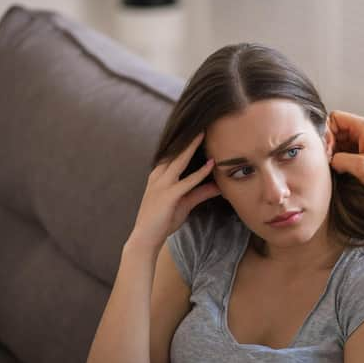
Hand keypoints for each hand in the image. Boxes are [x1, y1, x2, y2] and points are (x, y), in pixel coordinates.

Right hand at [128, 133, 220, 251]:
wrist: (145, 239)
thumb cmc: (162, 221)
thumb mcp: (184, 203)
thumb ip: (200, 192)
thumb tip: (218, 186)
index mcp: (159, 176)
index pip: (173, 154)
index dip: (185, 142)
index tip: (197, 129)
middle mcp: (158, 176)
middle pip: (175, 152)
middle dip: (188, 138)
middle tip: (202, 123)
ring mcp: (162, 185)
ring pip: (180, 161)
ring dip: (192, 147)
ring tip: (205, 133)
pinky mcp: (168, 196)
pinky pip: (187, 182)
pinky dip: (200, 173)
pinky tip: (211, 165)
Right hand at [328, 110, 363, 195]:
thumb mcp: (362, 167)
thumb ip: (340, 159)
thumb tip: (330, 159)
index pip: (335, 117)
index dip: (327, 131)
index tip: (328, 148)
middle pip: (337, 129)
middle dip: (330, 143)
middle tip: (330, 159)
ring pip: (340, 140)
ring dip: (335, 152)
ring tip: (337, 166)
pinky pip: (346, 150)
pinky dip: (341, 158)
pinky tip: (343, 169)